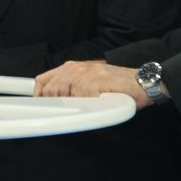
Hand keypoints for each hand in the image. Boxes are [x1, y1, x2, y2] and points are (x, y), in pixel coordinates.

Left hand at [34, 60, 150, 108]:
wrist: (141, 82)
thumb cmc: (115, 86)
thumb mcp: (88, 82)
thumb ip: (71, 88)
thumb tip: (54, 102)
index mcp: (72, 68)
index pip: (43, 80)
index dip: (39, 95)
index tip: (40, 107)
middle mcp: (77, 68)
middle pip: (51, 89)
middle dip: (54, 103)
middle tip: (67, 113)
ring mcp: (87, 73)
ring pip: (65, 93)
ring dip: (72, 105)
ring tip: (87, 108)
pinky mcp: (97, 80)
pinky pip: (83, 97)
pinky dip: (88, 105)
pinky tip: (97, 105)